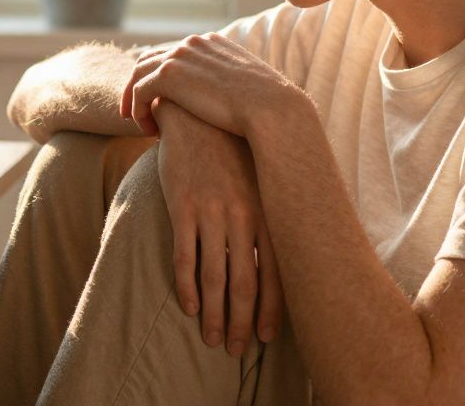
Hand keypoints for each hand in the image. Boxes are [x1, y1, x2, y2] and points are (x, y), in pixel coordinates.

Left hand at [121, 32, 297, 136]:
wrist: (272, 110)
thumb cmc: (269, 109)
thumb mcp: (252, 90)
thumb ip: (234, 87)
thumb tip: (232, 100)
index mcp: (212, 43)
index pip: (174, 53)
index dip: (161, 76)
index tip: (158, 99)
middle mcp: (193, 44)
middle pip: (151, 58)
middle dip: (139, 83)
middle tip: (135, 110)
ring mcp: (180, 56)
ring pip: (139, 74)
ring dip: (134, 98)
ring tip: (137, 123)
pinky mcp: (169, 74)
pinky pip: (139, 91)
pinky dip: (137, 110)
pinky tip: (148, 130)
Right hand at [154, 99, 282, 354]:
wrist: (198, 115)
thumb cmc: (232, 153)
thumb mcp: (259, 182)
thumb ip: (268, 218)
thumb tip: (282, 260)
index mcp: (267, 212)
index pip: (276, 272)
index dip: (271, 310)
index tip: (267, 337)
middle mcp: (244, 216)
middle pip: (245, 283)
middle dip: (242, 321)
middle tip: (237, 349)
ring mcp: (212, 211)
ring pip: (215, 276)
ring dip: (216, 314)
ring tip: (213, 339)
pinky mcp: (183, 206)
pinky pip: (185, 256)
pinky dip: (187, 287)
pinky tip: (190, 308)